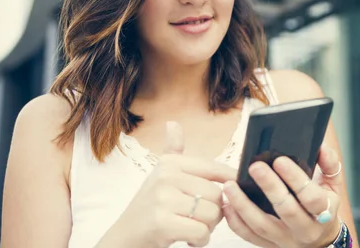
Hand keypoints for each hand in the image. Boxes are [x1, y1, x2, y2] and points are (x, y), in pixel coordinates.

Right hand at [96, 121, 235, 247]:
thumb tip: (173, 123)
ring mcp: (163, 199)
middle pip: (217, 194)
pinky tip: (190, 240)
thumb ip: (173, 150)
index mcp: (170, 163)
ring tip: (194, 228)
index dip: (230, 181)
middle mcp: (166, 176)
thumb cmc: (149, 207)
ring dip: (209, 228)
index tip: (235, 190)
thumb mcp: (160, 175)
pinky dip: (200, 241)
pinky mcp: (162, 223)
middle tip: (200, 219)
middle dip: (215, 212)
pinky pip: (201, 232)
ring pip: (212, 214)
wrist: (124, 237)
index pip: (214, 168)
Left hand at [222, 145, 343, 247]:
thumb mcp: (333, 186)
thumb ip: (329, 165)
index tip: (280, 160)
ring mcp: (286, 240)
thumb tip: (321, 146)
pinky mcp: (270, 246)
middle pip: (286, 210)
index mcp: (324, 212)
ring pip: (262, 225)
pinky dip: (236, 222)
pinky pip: (250, 236)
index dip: (296, 179)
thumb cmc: (325, 207)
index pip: (311, 197)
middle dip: (269, 187)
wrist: (322, 241)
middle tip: (255, 167)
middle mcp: (305, 230)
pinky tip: (227, 205)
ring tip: (230, 185)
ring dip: (244, 205)